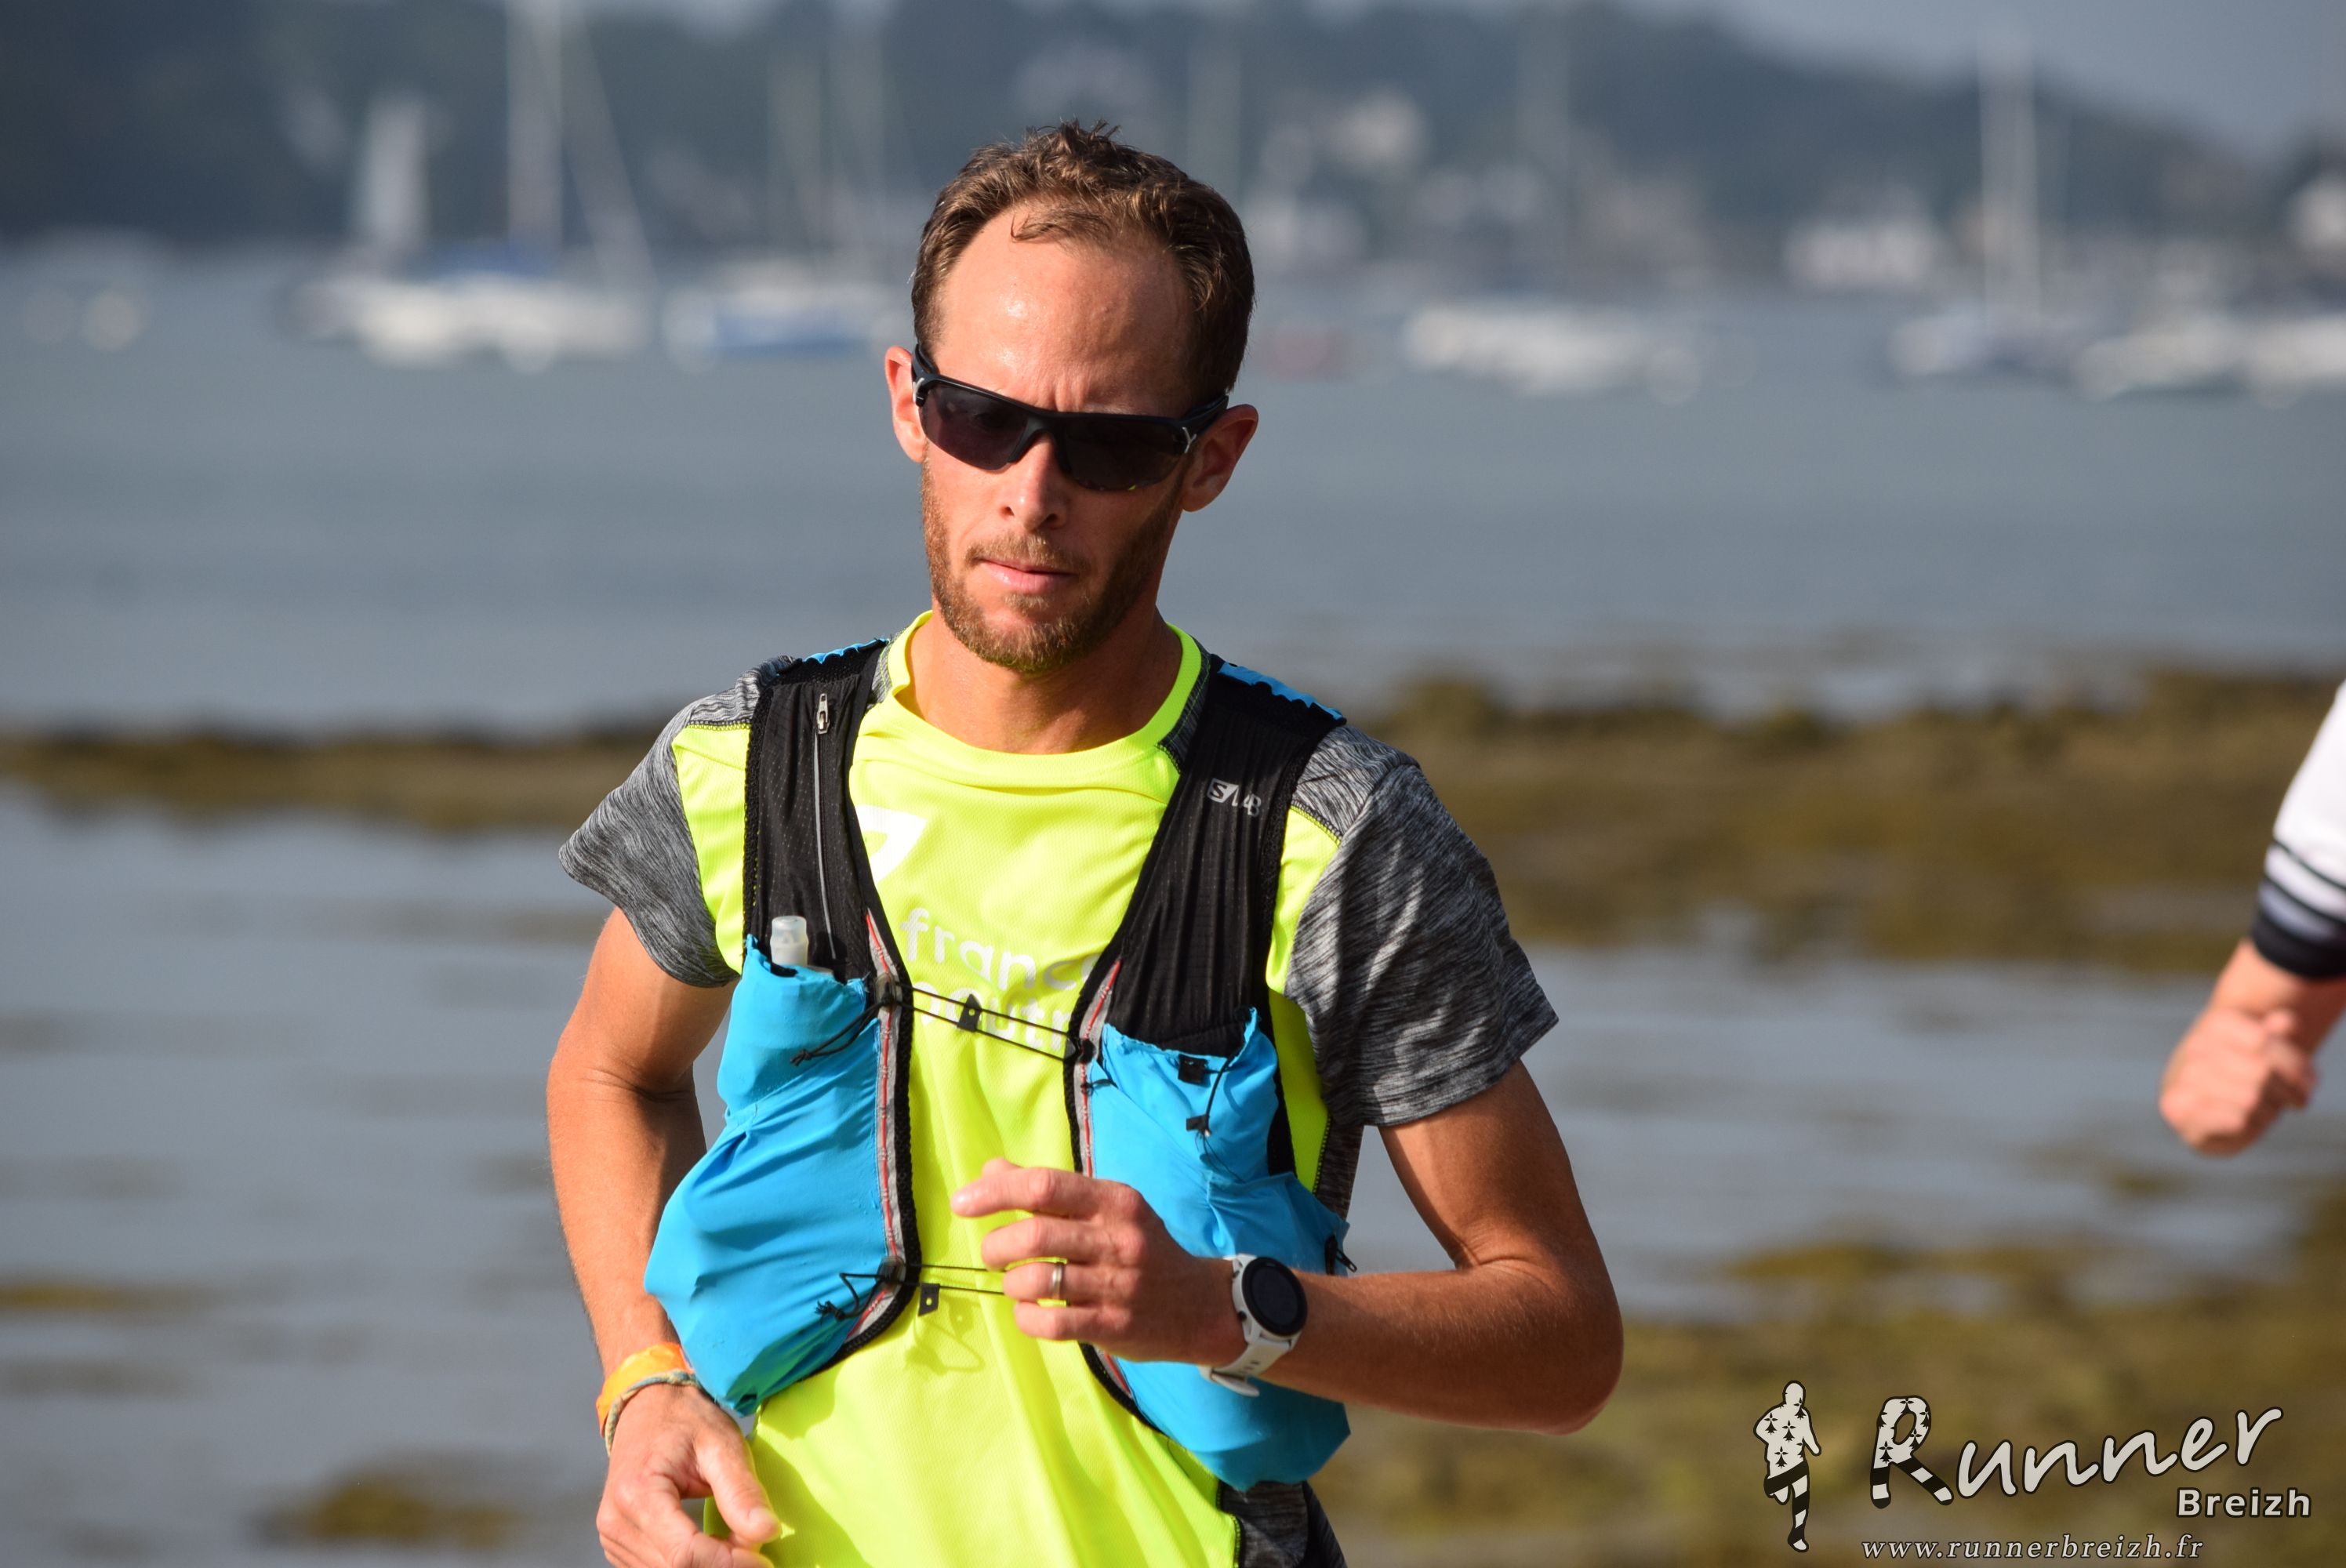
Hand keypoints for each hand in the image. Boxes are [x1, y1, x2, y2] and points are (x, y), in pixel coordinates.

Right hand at [595, 1381, 776, 1567]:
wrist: (647, 1406)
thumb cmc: (684, 1419)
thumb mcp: (721, 1444)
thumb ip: (741, 1490)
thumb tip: (767, 1532)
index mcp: (636, 1493)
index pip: (684, 1553)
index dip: (728, 1563)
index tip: (763, 1559)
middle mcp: (615, 1521)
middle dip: (722, 1564)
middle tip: (754, 1546)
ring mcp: (612, 1536)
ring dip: (707, 1566)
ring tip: (735, 1540)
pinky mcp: (618, 1544)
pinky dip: (690, 1564)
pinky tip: (712, 1546)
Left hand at [952, 1158, 1244, 1366]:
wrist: (1199, 1306)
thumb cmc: (1141, 1249)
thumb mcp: (1106, 1209)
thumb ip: (1049, 1193)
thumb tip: (991, 1171)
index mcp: (1114, 1200)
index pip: (1045, 1187)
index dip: (996, 1192)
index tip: (962, 1203)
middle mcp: (1118, 1239)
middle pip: (1035, 1236)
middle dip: (996, 1245)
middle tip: (992, 1253)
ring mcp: (1117, 1285)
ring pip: (1037, 1281)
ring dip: (1010, 1283)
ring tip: (1014, 1282)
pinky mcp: (1113, 1326)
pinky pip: (1051, 1323)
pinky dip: (1025, 1317)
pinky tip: (1028, 1311)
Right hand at [2159, 1005, 2317, 1154]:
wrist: (2195, 1097)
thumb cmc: (2239, 1070)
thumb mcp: (2261, 1047)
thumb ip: (2276, 1032)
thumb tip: (2287, 1022)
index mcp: (2217, 1024)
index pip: (2263, 1041)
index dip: (2294, 1063)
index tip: (2309, 1078)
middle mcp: (2196, 1048)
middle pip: (2262, 1072)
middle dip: (2288, 1090)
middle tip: (2299, 1098)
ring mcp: (2183, 1079)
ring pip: (2252, 1098)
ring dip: (2270, 1108)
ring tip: (2270, 1109)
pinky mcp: (2180, 1111)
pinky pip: (2237, 1120)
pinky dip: (2253, 1124)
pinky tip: (2252, 1121)